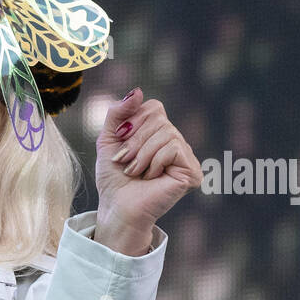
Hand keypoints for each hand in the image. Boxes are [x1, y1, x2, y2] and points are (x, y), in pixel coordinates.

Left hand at [93, 88, 202, 253]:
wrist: (117, 208)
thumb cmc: (113, 178)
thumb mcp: (108, 140)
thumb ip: (118, 113)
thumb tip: (138, 91)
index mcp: (159, 133)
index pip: (153, 107)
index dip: (132, 123)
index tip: (120, 147)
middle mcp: (175, 141)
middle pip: (159, 118)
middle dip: (135, 141)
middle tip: (125, 162)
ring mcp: (186, 156)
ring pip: (165, 133)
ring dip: (141, 155)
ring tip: (135, 172)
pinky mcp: (192, 170)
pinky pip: (173, 148)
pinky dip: (154, 163)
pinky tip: (151, 178)